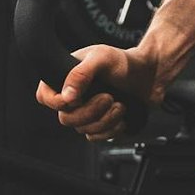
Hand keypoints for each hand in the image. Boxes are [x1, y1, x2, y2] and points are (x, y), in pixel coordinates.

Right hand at [36, 43, 163, 141]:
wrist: (150, 76)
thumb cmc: (124, 62)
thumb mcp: (101, 57)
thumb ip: (81, 73)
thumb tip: (66, 96)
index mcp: (66, 78)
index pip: (44, 96)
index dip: (57, 102)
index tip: (76, 98)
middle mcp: (74, 97)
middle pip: (66, 118)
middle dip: (91, 111)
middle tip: (108, 97)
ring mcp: (87, 112)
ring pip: (84, 130)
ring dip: (105, 119)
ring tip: (119, 104)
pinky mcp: (101, 125)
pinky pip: (97, 137)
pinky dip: (112, 129)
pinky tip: (122, 115)